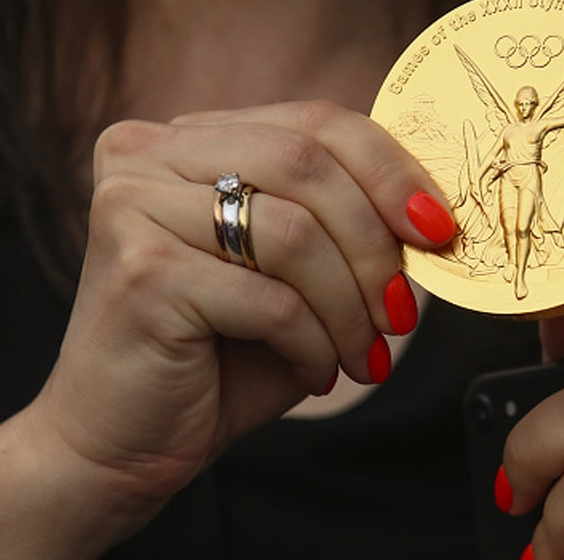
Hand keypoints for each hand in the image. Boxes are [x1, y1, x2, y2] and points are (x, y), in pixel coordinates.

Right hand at [4, 101, 454, 551]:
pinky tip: (316, 370)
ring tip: (361, 353)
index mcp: (191, 137)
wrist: (125, 442)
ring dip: (349, 305)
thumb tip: (431, 212)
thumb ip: (343, 226)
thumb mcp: (294, 274)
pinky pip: (271, 298)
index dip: (390, 171)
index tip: (438, 229)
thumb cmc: (220, 355)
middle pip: (307, 162)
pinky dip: (314, 342)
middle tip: (400, 310)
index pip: (315, 122)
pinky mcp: (140, 270)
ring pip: (294, 233)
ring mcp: (134, 205)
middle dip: (374, 244)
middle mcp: (149, 153)